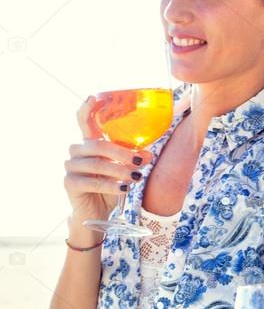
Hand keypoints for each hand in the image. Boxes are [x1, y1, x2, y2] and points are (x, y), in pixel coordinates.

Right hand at [65, 97, 151, 227]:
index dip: (87, 108)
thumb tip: (148, 154)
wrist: (96, 212)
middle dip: (121, 153)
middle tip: (140, 160)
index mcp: (89, 144)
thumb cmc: (110, 186)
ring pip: (96, 164)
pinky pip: (92, 182)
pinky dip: (110, 185)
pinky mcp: (69, 184)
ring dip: (119, 170)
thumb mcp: (124, 171)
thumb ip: (133, 160)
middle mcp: (77, 152)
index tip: (93, 96)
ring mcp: (70, 167)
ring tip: (136, 177)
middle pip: (97, 145)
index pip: (84, 121)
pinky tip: (123, 189)